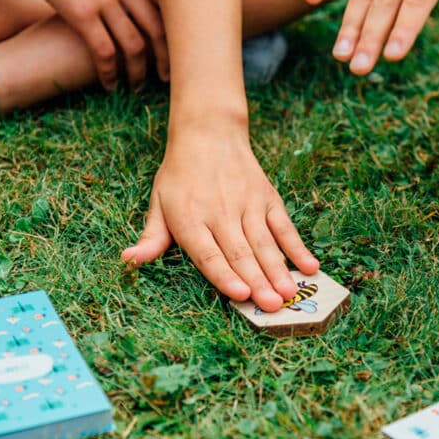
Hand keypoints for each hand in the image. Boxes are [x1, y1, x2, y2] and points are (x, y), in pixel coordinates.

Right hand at [12, 0, 168, 88]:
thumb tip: (134, 2)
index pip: (165, 8)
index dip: (175, 34)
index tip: (179, 52)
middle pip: (158, 30)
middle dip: (164, 58)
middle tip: (166, 78)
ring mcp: (104, 0)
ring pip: (135, 45)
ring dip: (138, 72)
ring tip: (137, 87)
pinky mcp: (81, 13)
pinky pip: (105, 52)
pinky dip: (109, 72)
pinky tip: (109, 84)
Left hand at [121, 121, 319, 311]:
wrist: (208, 132)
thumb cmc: (180, 175)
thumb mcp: (158, 202)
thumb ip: (151, 237)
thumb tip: (129, 259)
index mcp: (190, 219)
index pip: (209, 253)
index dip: (224, 275)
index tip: (240, 294)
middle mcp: (220, 213)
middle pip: (241, 252)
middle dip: (258, 281)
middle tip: (272, 306)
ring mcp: (247, 204)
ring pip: (265, 242)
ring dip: (279, 269)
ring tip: (289, 293)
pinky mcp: (267, 198)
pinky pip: (284, 225)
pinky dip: (297, 246)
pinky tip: (310, 266)